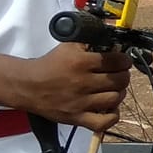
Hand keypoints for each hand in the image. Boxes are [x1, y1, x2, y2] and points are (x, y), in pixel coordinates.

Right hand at [15, 43, 131, 131]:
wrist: (28, 85)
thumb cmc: (49, 65)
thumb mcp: (69, 45)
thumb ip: (90, 39)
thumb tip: (111, 29)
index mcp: (81, 62)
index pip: (116, 61)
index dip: (124, 60)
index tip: (123, 61)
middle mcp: (82, 82)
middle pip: (119, 80)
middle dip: (123, 75)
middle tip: (119, 74)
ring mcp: (80, 102)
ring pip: (115, 99)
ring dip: (119, 93)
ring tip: (114, 89)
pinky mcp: (76, 117)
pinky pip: (103, 122)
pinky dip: (112, 116)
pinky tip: (109, 108)